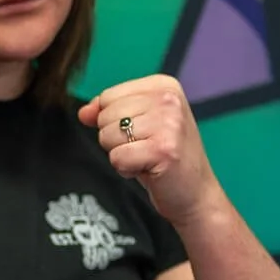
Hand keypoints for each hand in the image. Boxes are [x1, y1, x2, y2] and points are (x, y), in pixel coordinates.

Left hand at [78, 74, 218, 223]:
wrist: (196, 193)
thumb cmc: (166, 157)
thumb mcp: (139, 125)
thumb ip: (108, 112)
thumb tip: (83, 112)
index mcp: (164, 86)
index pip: (108, 96)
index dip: (113, 121)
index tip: (142, 133)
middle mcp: (169, 99)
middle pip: (105, 115)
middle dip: (116, 139)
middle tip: (145, 149)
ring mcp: (169, 124)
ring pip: (107, 136)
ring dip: (121, 154)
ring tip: (147, 158)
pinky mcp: (163, 150)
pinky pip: (116, 158)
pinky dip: (126, 169)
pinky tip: (149, 170)